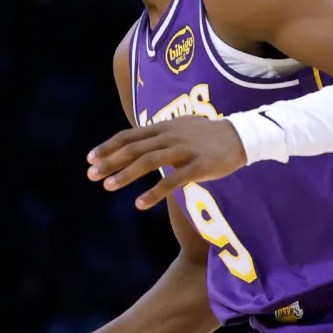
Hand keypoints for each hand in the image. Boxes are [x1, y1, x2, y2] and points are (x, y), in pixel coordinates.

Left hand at [86, 115, 247, 210]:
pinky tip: (140, 204)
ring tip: (108, 186)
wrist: (242, 136)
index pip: (129, 135)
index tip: (90, 158)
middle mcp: (170, 136)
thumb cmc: (207, 135)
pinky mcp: (198, 166)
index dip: (108, 146)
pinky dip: (154, 192)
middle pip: (134, 148)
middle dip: (110, 162)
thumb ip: (158, 134)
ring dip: (126, 174)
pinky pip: (172, 180)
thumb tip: (136, 141)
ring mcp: (184, 150)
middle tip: (91, 175)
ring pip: (148, 161)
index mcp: (163, 127)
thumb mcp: (180, 128)